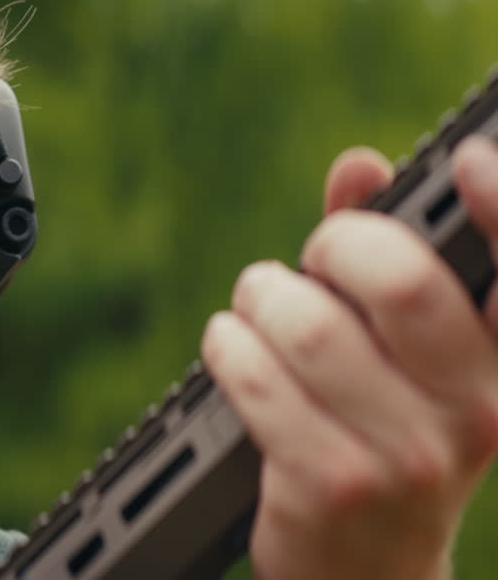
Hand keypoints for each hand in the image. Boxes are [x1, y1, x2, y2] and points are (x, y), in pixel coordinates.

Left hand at [201, 139, 497, 579]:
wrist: (364, 574)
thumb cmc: (378, 437)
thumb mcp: (402, 359)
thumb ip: (383, 256)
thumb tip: (359, 167)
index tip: (462, 162)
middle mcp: (473, 410)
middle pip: (395, 280)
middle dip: (331, 248)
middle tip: (310, 266)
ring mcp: (406, 454)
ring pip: (308, 327)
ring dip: (262, 300)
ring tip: (257, 310)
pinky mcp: (330, 482)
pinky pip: (257, 379)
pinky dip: (228, 348)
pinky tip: (230, 349)